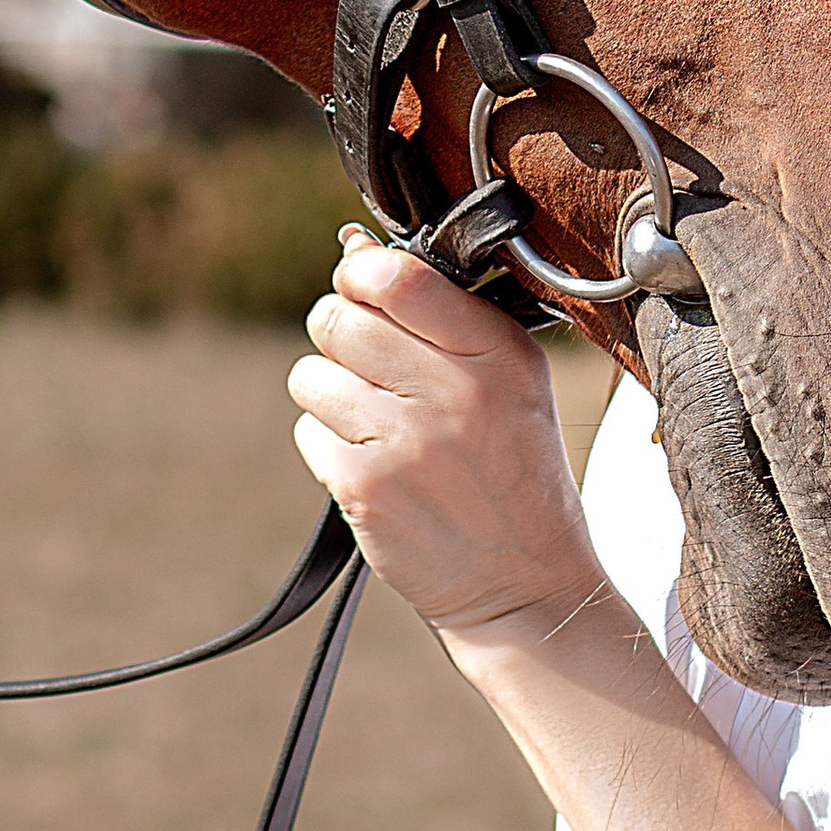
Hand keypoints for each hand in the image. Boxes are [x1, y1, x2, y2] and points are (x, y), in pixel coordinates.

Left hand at [288, 239, 599, 641]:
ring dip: (330, 394)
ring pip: (310, 375)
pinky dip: (329, 446)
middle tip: (369, 365)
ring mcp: (403, 443)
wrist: (523, 582)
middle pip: (337, 320)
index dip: (361, 273)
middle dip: (340, 334)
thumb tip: (355, 249)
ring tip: (376, 422)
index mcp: (496, 353)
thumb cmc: (514, 469)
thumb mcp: (513, 379)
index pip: (399, 277)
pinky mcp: (363, 490)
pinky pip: (307, 433)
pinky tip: (374, 465)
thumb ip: (443, 312)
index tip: (365, 288)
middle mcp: (452, 393)